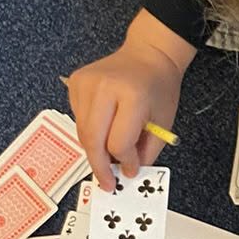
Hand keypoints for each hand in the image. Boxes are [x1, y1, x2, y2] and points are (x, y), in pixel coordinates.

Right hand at [66, 10, 194, 191]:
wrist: (148, 54)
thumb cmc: (158, 88)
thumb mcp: (163, 122)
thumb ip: (146, 151)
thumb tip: (126, 173)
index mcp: (132, 96)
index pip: (119, 143)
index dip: (125, 162)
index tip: (130, 171)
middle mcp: (104, 87)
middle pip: (93, 139)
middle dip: (99, 166)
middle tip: (107, 184)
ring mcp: (85, 82)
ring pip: (82, 131)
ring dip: (94, 149)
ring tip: (107, 158)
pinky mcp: (75, 82)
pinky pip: (77, 118)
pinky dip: (90, 131)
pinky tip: (103, 127)